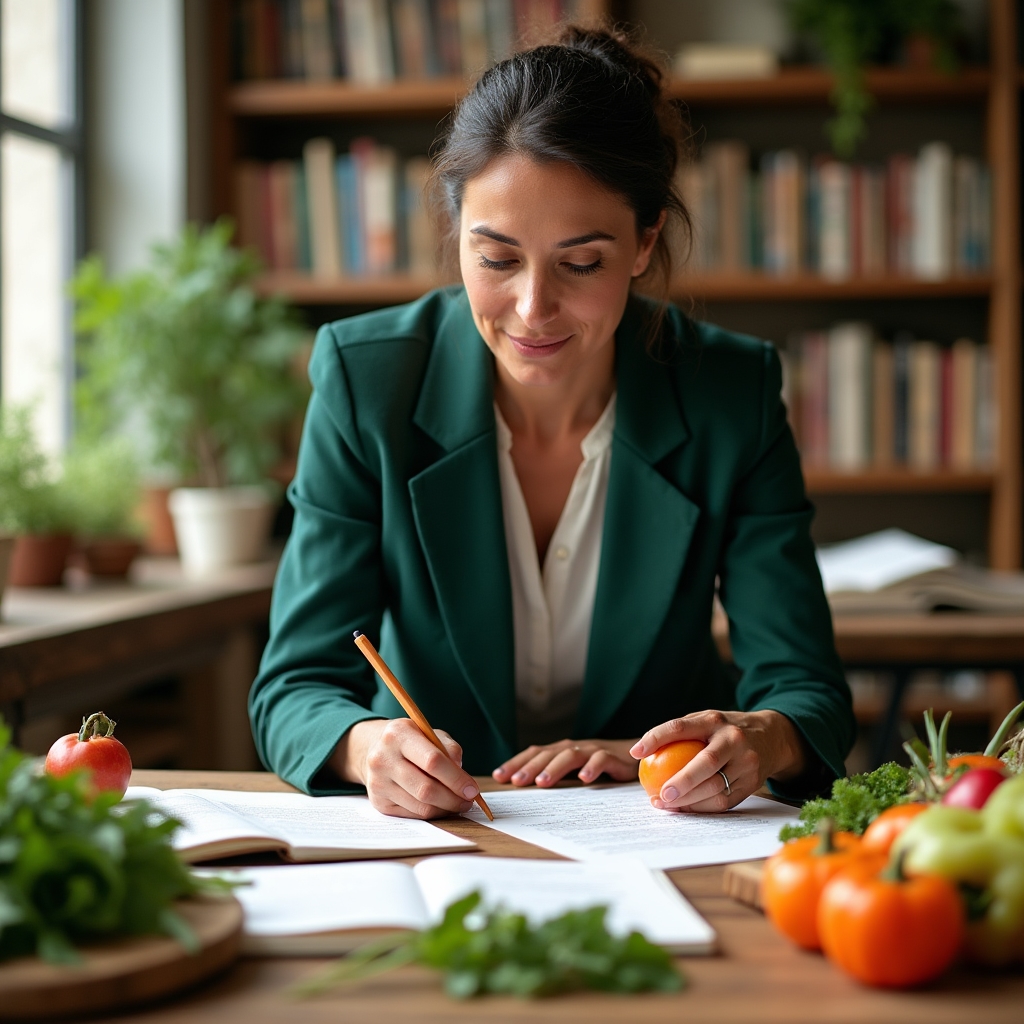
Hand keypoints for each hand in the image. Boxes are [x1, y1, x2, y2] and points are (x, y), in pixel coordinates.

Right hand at [331, 719, 481, 818]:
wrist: (373, 748)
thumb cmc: (410, 740)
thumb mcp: (429, 733)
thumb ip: (449, 749)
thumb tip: (462, 776)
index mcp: (398, 734)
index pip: (433, 761)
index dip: (456, 778)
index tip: (473, 789)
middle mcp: (383, 758)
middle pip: (426, 788)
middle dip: (453, 799)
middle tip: (468, 801)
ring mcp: (378, 783)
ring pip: (420, 805)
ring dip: (445, 809)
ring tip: (458, 804)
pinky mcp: (378, 802)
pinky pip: (412, 814)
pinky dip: (431, 813)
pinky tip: (440, 806)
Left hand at [492, 738, 638, 787]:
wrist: (638, 755)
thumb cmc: (600, 765)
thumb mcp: (575, 771)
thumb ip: (556, 775)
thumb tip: (526, 789)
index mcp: (562, 750)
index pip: (535, 753)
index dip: (517, 763)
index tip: (499, 777)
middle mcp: (574, 747)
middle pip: (548, 754)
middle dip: (530, 767)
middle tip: (515, 782)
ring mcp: (593, 750)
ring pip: (570, 755)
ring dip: (554, 768)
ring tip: (541, 782)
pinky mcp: (613, 757)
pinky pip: (601, 760)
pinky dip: (592, 768)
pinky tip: (584, 780)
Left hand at [629, 710, 805, 811]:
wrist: (773, 737)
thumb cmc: (726, 731)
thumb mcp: (708, 721)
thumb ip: (682, 733)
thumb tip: (641, 754)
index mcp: (715, 720)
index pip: (681, 726)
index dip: (656, 738)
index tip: (635, 752)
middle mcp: (733, 739)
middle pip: (706, 762)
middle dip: (682, 781)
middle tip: (661, 794)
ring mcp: (747, 762)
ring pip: (716, 787)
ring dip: (689, 800)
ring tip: (666, 804)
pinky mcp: (753, 783)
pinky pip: (725, 800)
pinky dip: (703, 808)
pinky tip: (685, 809)